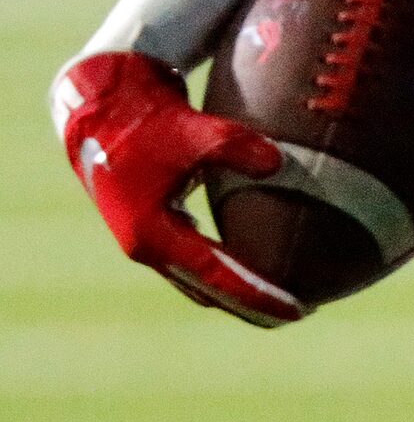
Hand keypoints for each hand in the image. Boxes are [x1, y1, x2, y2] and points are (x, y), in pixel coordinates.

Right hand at [53, 50, 305, 325]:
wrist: (102, 108)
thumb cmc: (147, 119)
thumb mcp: (193, 130)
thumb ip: (237, 146)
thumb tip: (278, 163)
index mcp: (153, 233)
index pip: (217, 276)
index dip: (258, 295)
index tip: (299, 309)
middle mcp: (147, 247)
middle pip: (208, 293)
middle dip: (252, 308)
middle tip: (302, 313)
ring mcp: (147, 240)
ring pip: (199, 283)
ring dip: (237, 294)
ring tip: (284, 298)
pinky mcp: (153, 228)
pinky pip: (194, 263)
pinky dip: (224, 271)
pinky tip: (256, 264)